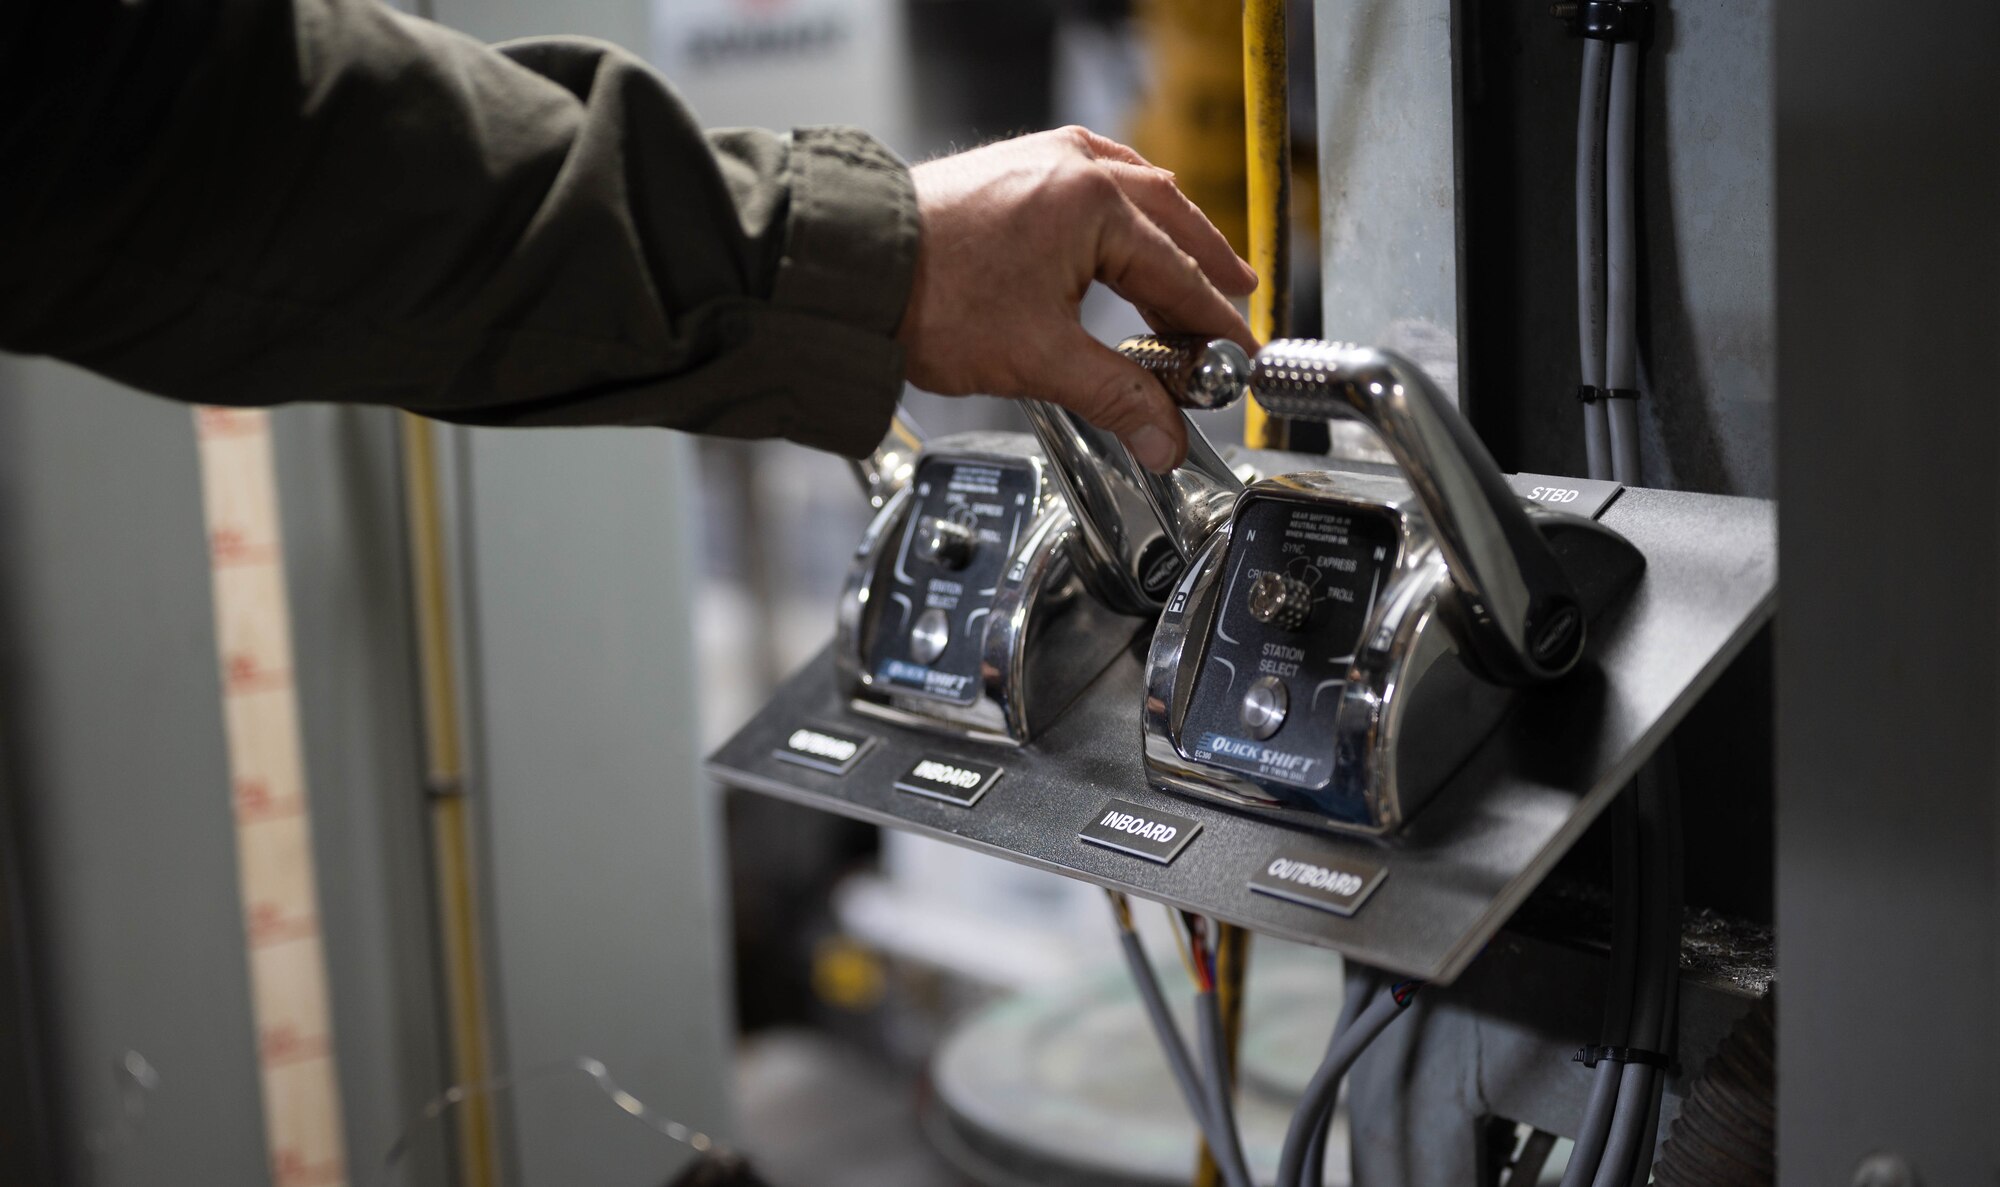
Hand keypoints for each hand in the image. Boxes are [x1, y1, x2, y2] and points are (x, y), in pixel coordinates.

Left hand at [896, 126, 1258, 472]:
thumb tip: (1163, 438)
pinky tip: (1128, 229)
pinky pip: (1096, 181)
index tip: (1237, 356)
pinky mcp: (1017, 167)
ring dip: (1171, 236)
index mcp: (1095, 204)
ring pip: (1136, 195)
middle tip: (1237, 305)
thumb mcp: (1039, 358)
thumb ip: (1116, 397)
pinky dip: (1127, 212)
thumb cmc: (930, 298)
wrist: (850, 268)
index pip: (1179, 275)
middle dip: (1206, 270)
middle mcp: (1076, 168)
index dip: (1214, 323)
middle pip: (1170, 223)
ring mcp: (1044, 159)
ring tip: (1197, 268)